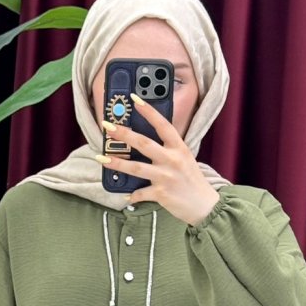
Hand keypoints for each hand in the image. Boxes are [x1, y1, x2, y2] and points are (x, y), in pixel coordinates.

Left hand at [96, 94, 221, 227]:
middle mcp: (172, 160)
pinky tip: (124, 194)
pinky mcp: (161, 194)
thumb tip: (145, 141)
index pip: (162, 125)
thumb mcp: (184, 158)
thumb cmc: (191, 180)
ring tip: (102, 158)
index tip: (134, 99)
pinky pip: (141, 193)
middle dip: (124, 134)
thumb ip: (168, 148)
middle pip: (144, 143)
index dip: (148, 111)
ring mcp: (166, 177)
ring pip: (137, 168)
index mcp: (179, 148)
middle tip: (107, 127)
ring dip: (117, 163)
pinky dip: (132, 194)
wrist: (204, 205)